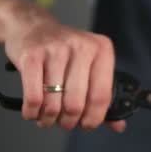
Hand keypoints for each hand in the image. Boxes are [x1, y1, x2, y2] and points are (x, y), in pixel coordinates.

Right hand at [3, 5, 124, 132]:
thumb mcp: (89, 65)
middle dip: (68, 122)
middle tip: (64, 122)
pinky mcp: (32, 55)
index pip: (102, 96)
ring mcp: (55, 49)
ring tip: (47, 117)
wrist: (33, 26)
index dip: (94, 118)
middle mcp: (81, 46)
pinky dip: (32, 112)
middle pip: (76, 104)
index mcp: (101, 50)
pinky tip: (33, 111)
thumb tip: (118, 125)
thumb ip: (103, 95)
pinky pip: (34, 98)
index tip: (86, 125)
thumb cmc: (65, 52)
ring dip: (49, 119)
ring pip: (54, 104)